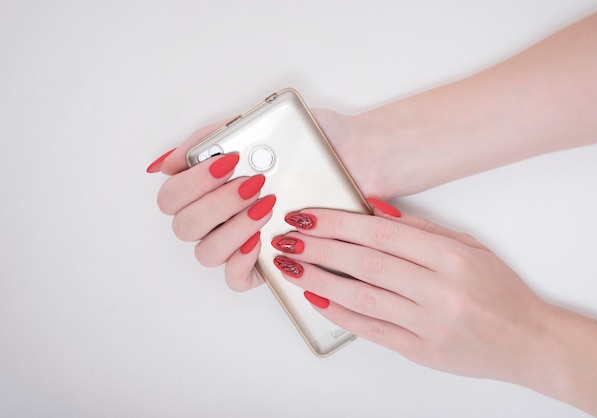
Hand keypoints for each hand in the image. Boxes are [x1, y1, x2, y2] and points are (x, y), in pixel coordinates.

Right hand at [147, 110, 396, 290]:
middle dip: (215, 203)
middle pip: (182, 226)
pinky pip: (235, 279)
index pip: (170, 196)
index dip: (190, 183)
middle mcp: (221, 215)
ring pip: (205, 253)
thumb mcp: (261, 122)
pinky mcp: (267, 261)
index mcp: (212, 185)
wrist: (360, 155)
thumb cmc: (313, 140)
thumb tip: (164, 162)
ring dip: (231, 228)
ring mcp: (242, 239)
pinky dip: (241, 261)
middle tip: (253, 183)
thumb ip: (211, 136)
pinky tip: (261, 240)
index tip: (228, 163)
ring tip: (266, 206)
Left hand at [271, 202, 548, 382]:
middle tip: (287, 238)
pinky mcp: (421, 352)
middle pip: (366, 263)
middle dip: (319, 248)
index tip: (308, 216)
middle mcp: (440, 291)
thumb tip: (372, 210)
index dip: (338, 223)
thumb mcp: (468, 247)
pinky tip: (317, 298)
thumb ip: (420, 229)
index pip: (381, 235)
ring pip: (362, 297)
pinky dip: (341, 313)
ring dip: (320, 280)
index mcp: (452, 258)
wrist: (529, 341)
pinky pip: (372, 330)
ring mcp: (429, 325)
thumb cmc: (499, 291)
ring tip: (291, 266)